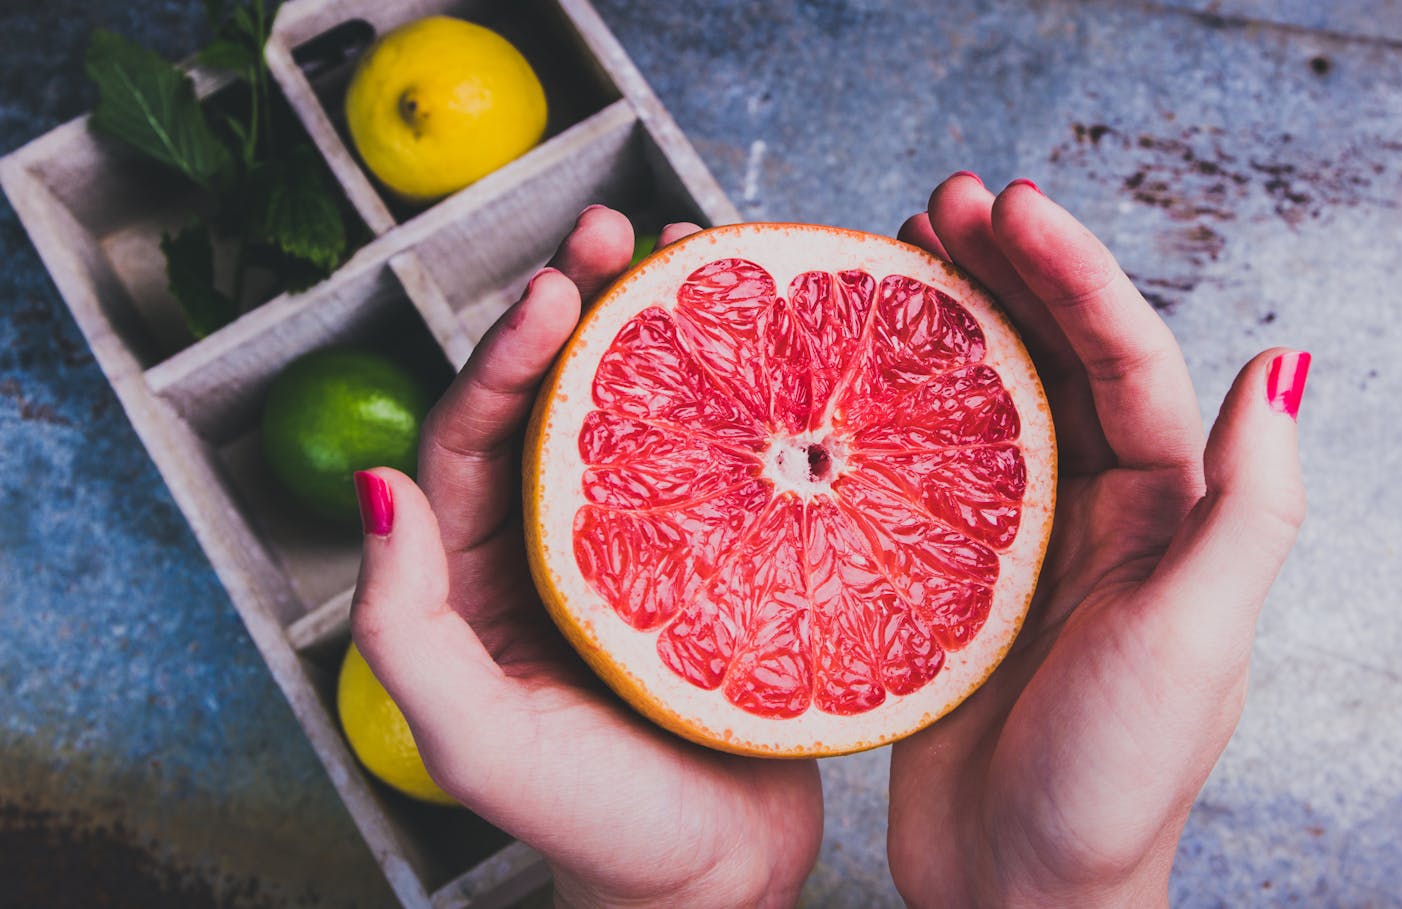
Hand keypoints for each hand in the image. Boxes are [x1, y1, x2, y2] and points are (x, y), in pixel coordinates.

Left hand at [348, 207, 823, 908]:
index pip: (474, 436)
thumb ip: (404, 625)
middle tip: (621, 229)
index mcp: (481, 572)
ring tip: (696, 253)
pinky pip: (726, 461)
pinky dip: (744, 399)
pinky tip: (777, 351)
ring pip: (648, 412)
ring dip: (666, 331)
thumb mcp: (474, 738)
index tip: (557, 289)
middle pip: (562, 399)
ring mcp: (648, 545)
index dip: (507, 355)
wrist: (713, 885)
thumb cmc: (592, 824)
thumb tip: (374, 483)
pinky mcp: (726, 559)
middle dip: (585, 306)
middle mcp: (558, 542)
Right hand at [886, 175, 1308, 906]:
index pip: (1126, 361)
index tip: (1013, 208)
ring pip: (984, 402)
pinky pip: (918, 472)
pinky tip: (846, 370)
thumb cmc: (1116, 784)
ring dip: (947, 321)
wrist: (1018, 894)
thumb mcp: (1199, 642)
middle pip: (1054, 360)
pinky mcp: (945, 582)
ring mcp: (1016, 543)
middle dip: (1008, 272)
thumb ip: (1251, 509)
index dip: (1076, 275)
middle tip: (942, 200)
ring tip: (897, 248)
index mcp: (1167, 514)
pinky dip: (888, 412)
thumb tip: (1281, 367)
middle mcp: (1096, 512)